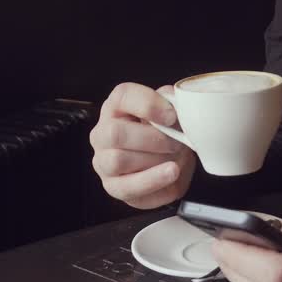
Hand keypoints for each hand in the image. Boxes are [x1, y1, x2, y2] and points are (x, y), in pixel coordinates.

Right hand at [90, 83, 196, 208]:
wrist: (172, 165)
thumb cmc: (166, 136)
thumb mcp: (171, 114)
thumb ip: (173, 103)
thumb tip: (178, 101)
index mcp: (116, 107)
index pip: (123, 95)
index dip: (148, 104)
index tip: (172, 116)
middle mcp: (103, 133)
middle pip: (115, 132)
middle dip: (153, 139)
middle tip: (177, 143)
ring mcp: (103, 162)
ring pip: (118, 160)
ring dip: (154, 161)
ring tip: (175, 160)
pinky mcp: (113, 186)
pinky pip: (128, 186)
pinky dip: (154, 180)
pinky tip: (171, 173)